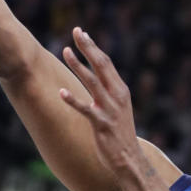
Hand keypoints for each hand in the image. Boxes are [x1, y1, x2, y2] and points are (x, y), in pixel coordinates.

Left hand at [59, 27, 139, 170]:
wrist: (129, 159)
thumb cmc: (119, 133)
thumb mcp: (118, 108)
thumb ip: (108, 92)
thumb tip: (97, 78)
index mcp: (121, 90)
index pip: (106, 62)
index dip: (93, 47)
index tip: (82, 33)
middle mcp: (117, 96)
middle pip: (101, 65)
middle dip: (87, 47)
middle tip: (75, 32)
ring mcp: (109, 110)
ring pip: (92, 82)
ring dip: (78, 66)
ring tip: (64, 51)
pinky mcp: (101, 124)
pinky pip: (85, 109)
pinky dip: (73, 99)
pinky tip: (61, 92)